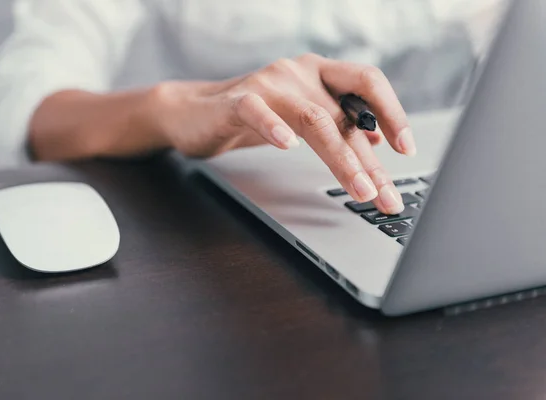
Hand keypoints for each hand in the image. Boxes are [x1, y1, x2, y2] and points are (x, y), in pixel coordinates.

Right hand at [155, 54, 415, 213]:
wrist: (195, 112)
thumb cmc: (253, 117)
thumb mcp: (301, 120)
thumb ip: (336, 127)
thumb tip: (376, 147)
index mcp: (319, 73)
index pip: (367, 85)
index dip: (392, 114)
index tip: (406, 149)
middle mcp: (299, 73)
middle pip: (343, 114)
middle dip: (369, 160)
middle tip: (384, 195)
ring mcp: (268, 85)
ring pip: (312, 118)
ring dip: (340, 157)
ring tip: (357, 188)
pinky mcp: (235, 101)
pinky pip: (257, 111)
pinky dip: (273, 128)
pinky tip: (286, 146)